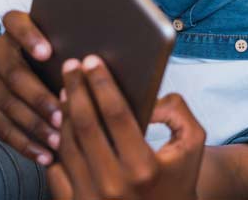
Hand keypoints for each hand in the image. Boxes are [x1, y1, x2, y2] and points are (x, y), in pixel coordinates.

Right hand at [0, 10, 61, 164]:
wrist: (26, 66)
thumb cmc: (62, 53)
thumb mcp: (65, 43)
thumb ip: (75, 47)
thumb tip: (101, 62)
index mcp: (15, 25)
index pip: (18, 24)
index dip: (31, 38)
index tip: (48, 53)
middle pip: (14, 74)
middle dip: (40, 99)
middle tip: (64, 117)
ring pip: (7, 104)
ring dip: (34, 127)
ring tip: (58, 141)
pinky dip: (23, 143)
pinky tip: (44, 155)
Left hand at [47, 56, 204, 199]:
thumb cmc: (179, 178)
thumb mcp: (192, 143)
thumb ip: (177, 111)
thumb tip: (148, 97)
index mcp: (144, 167)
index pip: (116, 115)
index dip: (102, 84)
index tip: (92, 61)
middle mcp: (114, 185)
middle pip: (86, 126)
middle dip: (76, 90)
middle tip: (71, 66)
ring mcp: (90, 199)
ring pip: (67, 146)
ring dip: (64, 114)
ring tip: (66, 91)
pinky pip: (55, 171)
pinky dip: (56, 146)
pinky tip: (61, 126)